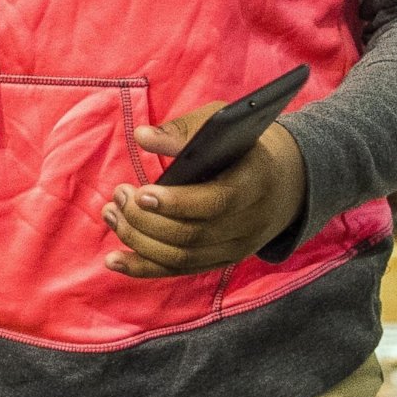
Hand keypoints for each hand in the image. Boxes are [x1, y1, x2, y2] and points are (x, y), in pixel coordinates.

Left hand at [103, 105, 306, 279]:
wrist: (285, 180)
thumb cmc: (243, 145)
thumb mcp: (222, 126)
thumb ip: (183, 131)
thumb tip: (142, 137)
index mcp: (255, 182)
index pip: (215, 203)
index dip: (175, 203)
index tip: (140, 194)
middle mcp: (249, 223)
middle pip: (192, 235)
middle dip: (146, 220)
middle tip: (119, 195)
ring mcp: (236, 247)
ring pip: (182, 257)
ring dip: (138, 240)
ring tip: (111, 213)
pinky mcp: (221, 260)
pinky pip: (180, 271)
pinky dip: (144, 268)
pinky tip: (113, 259)